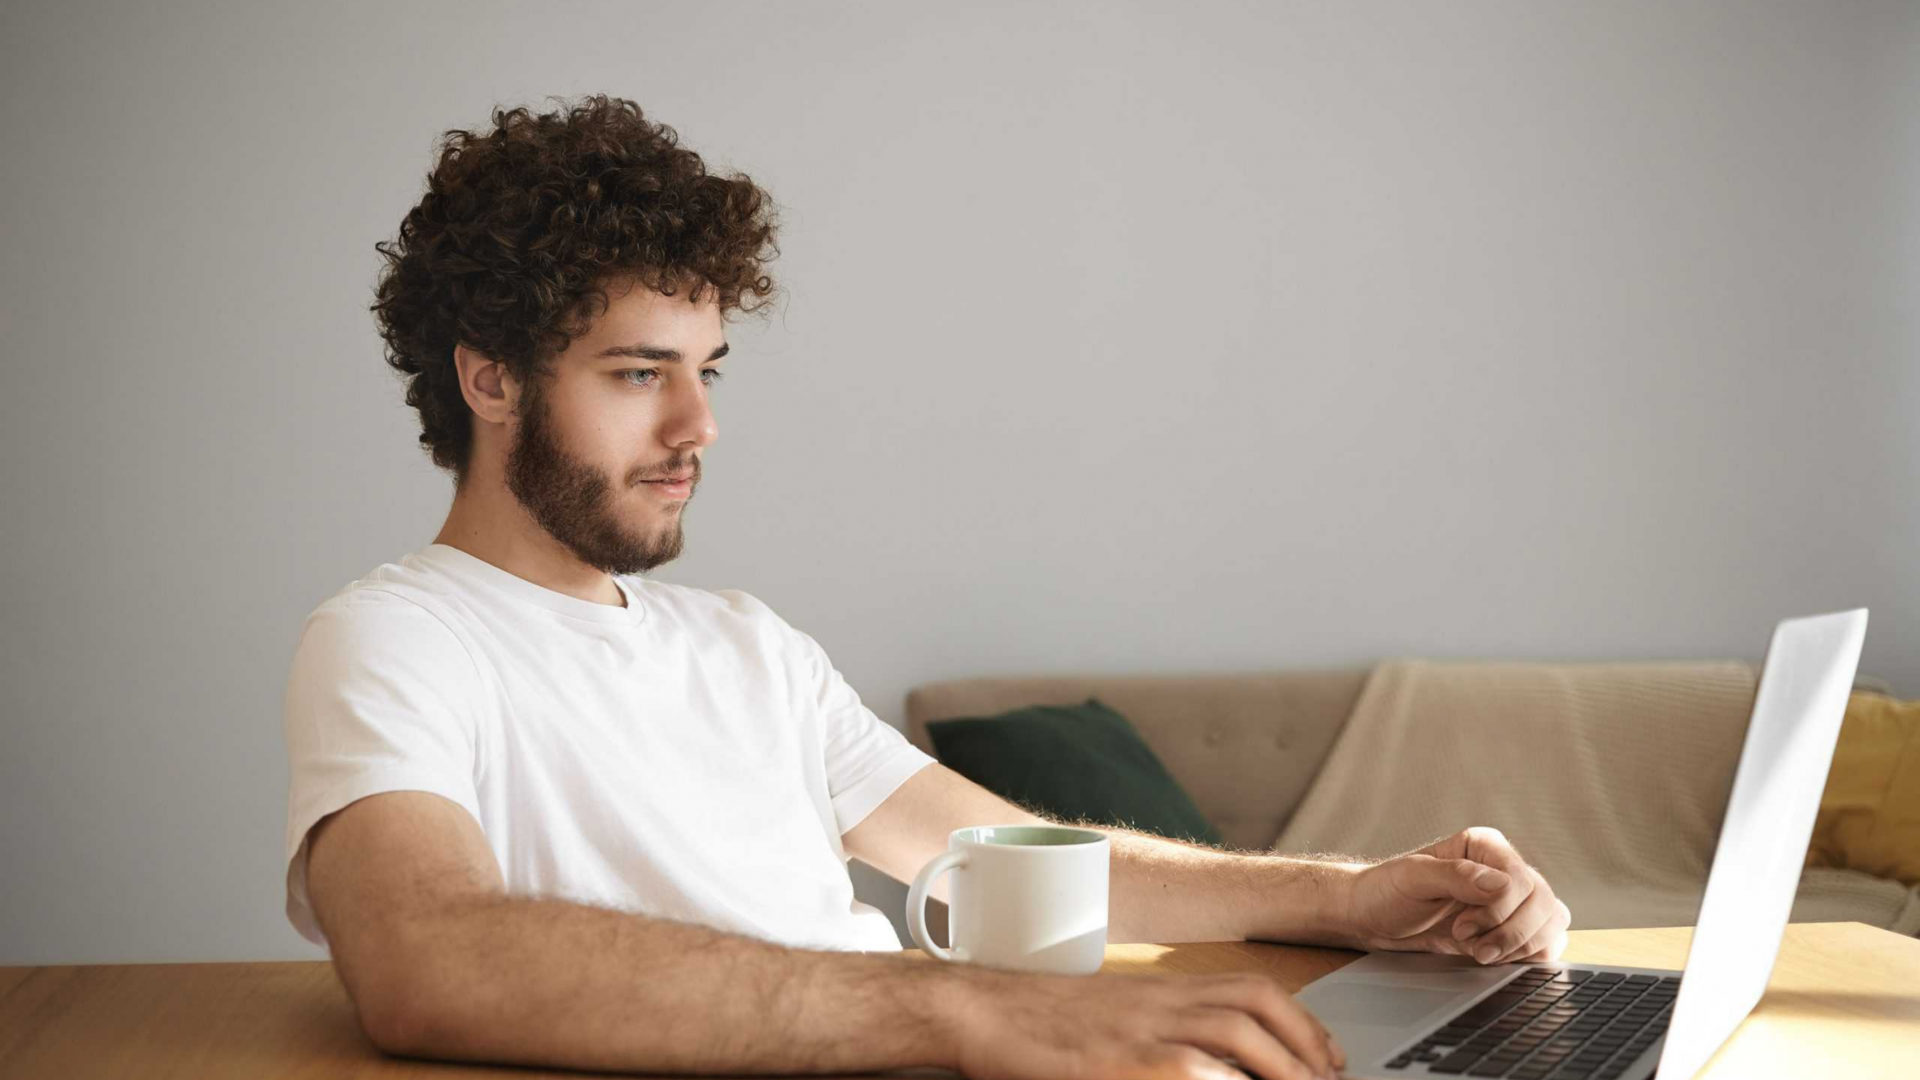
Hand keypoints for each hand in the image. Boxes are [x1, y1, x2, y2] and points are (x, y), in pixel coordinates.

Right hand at [952, 967, 1345, 1079]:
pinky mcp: (1122, 1060)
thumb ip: (1158, 1032)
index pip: (1250, 989)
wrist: (979, 1007)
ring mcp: (1143, 1028)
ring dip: (1283, 1065)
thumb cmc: (1037, 1020)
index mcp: (1161, 989)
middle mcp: (1161, 1001)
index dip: (1301, 1022)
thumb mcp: (1111, 1018)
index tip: (1326, 1056)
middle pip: (1256, 1006)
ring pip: (1236, 1033)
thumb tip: (1206, 1065)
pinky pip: (1193, 1070)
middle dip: (1306, 1046)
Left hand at [1343, 826, 1570, 964]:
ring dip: (1521, 947)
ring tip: (1480, 953)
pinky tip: (1495, 958)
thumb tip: (1500, 886)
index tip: (1461, 928)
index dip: (1498, 911)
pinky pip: (1546, 942)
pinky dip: (1529, 956)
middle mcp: (1505, 870)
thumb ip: (1455, 875)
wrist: (1373, 917)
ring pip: (1551, 923)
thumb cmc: (1387, 890)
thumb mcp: (1411, 878)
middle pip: (1543, 903)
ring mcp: (1513, 901)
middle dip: (1511, 934)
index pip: (1520, 880)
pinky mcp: (1512, 928)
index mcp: (1485, 847)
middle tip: (1475, 948)